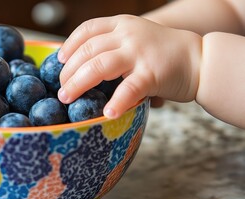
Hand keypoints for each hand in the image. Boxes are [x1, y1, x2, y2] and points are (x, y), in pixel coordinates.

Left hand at [57, 15, 201, 117]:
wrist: (199, 58)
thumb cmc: (162, 53)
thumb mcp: (135, 39)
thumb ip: (112, 48)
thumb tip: (81, 70)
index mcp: (121, 24)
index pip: (87, 29)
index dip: (69, 45)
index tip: (59, 61)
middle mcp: (128, 35)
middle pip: (87, 51)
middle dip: (68, 72)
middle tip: (60, 89)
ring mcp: (139, 52)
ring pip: (99, 66)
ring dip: (78, 84)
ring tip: (67, 99)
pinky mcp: (152, 73)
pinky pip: (128, 89)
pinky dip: (115, 102)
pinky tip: (106, 113)